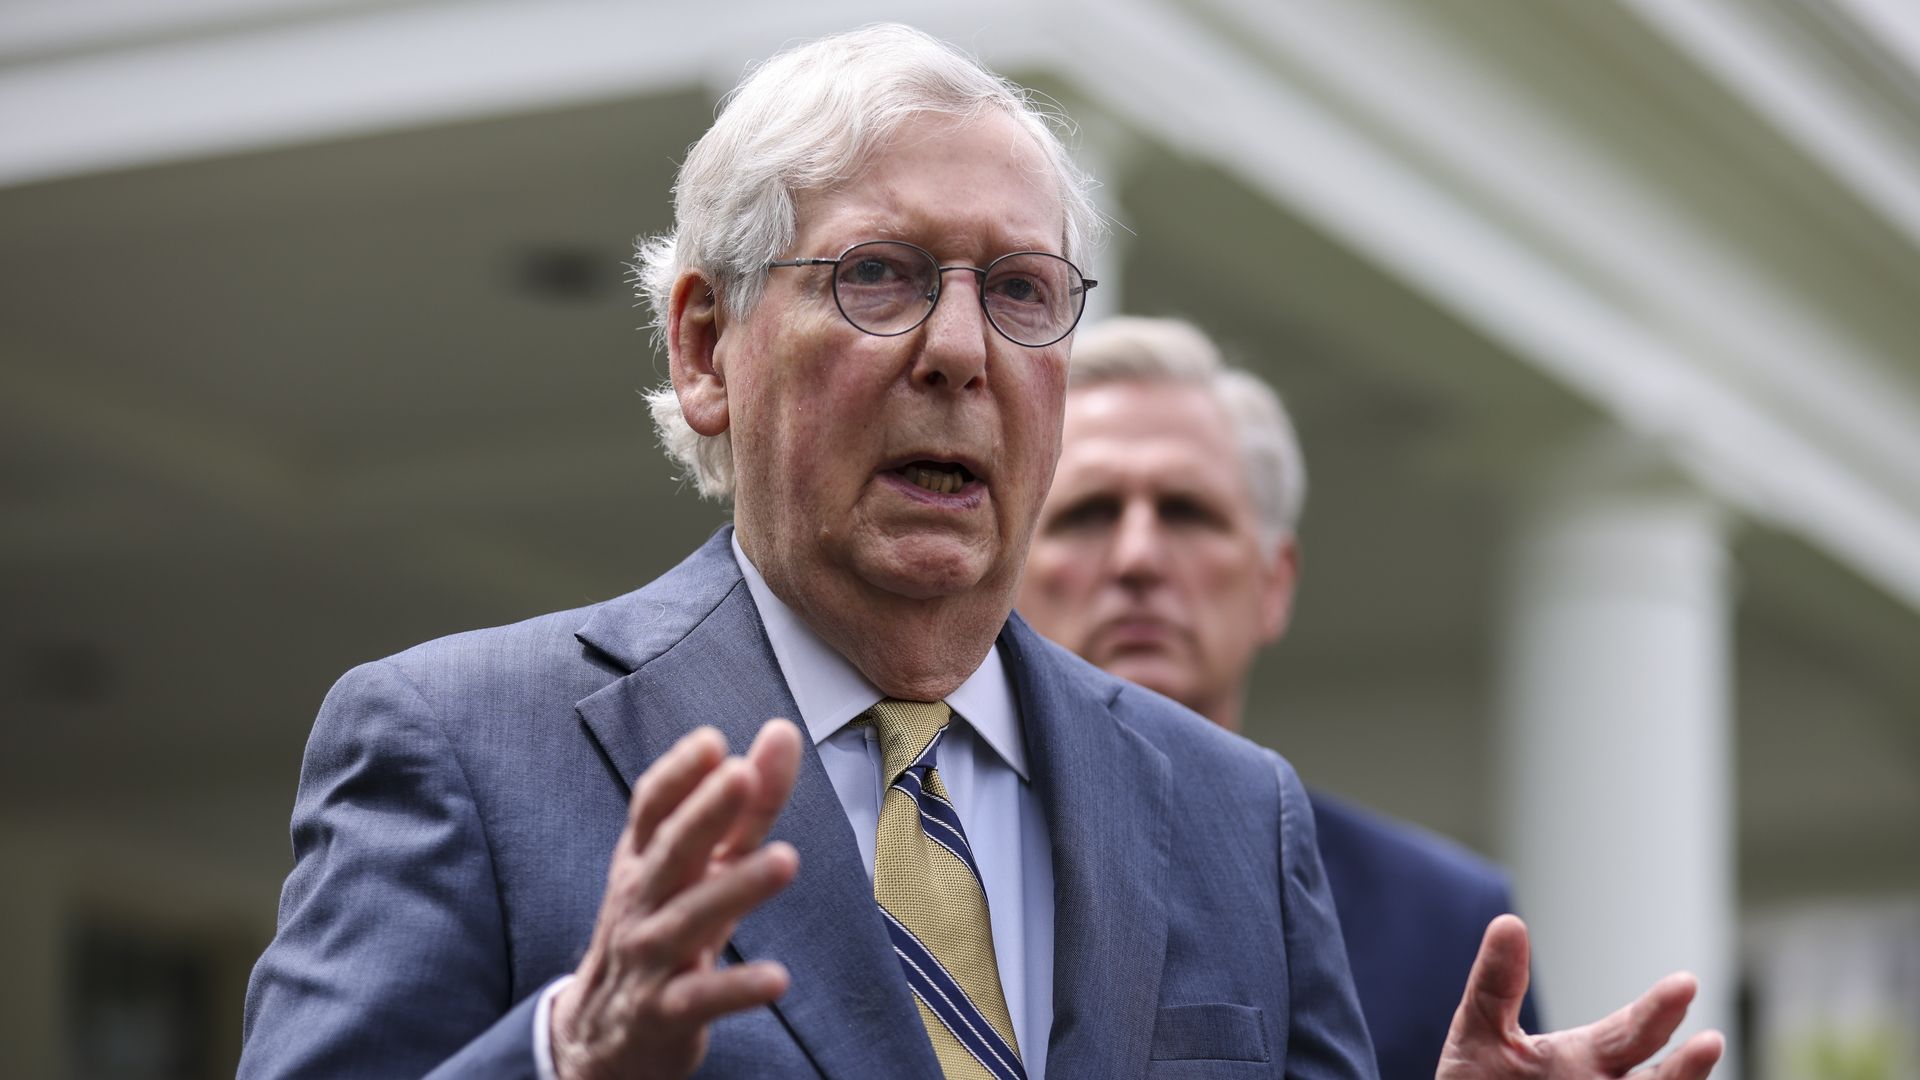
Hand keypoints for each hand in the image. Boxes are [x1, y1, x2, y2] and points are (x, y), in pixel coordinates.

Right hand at [551, 719, 802, 1079]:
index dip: (678, 773)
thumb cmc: (662, 926)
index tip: (711, 742)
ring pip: (689, 918)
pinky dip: (735, 988)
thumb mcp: (701, 868)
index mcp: (645, 859)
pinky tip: (776, 978)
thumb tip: (781, 734)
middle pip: (671, 851)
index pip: (652, 808)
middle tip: (741, 775)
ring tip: (785, 861)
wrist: (603, 1032)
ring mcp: (649, 956)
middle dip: (705, 811)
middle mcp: (642, 900)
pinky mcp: (664, 1012)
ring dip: (736, 888)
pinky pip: (700, 998)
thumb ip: (746, 807)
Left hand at [1438, 915, 1724, 1079]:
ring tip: (1703, 1058)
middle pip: (1656, 1077)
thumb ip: (1496, 984)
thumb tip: (1509, 922)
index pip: (1632, 1031)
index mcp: (1585, 1056)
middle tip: (1710, 1040)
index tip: (1685, 984)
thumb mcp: (1480, 1029)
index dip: (1659, 1010)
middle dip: (1685, 1061)